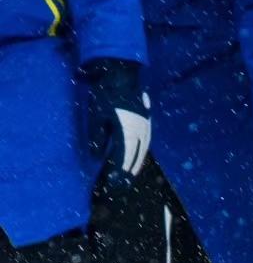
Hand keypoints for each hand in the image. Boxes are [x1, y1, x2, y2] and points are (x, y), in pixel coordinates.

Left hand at [83, 62, 150, 184]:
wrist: (123, 76)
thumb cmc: (106, 95)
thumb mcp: (95, 116)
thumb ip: (97, 138)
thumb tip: (96, 157)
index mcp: (125, 134)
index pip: (122, 160)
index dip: (117, 174)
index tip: (113, 184)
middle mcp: (138, 134)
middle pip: (134, 159)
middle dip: (128, 174)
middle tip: (121, 186)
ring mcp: (145, 129)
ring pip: (142, 152)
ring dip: (136, 165)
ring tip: (131, 176)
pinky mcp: (147, 123)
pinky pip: (146, 144)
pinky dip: (142, 154)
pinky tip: (138, 158)